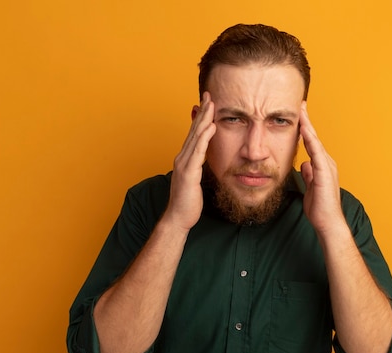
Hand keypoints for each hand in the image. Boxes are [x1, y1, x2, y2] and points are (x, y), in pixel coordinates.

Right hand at [162, 92, 215, 231]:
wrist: (179, 218)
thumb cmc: (188, 201)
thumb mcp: (196, 179)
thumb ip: (199, 166)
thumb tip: (205, 158)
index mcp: (185, 158)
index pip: (194, 133)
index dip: (201, 117)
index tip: (208, 103)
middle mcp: (182, 157)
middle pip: (193, 130)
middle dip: (202, 112)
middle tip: (209, 95)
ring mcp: (184, 164)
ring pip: (195, 137)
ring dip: (204, 119)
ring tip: (212, 104)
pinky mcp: (188, 173)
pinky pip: (197, 152)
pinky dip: (204, 137)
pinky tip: (211, 126)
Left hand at [299, 102, 344, 234]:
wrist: (328, 222)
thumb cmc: (319, 208)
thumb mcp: (310, 187)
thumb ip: (309, 174)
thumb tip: (305, 164)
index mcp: (321, 166)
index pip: (311, 143)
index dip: (305, 129)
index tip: (299, 115)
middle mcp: (326, 162)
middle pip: (314, 137)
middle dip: (307, 121)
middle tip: (300, 104)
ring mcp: (326, 166)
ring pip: (315, 141)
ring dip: (308, 125)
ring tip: (301, 110)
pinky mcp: (324, 171)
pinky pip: (316, 151)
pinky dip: (311, 139)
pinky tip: (305, 129)